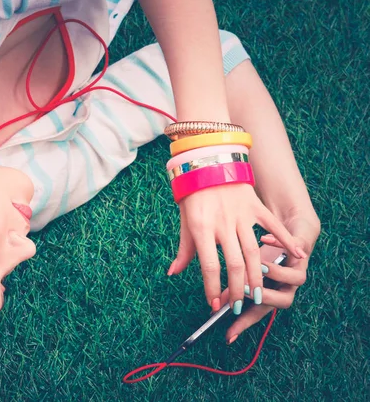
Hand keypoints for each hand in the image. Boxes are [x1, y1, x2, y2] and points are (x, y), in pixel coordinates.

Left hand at [167, 183, 306, 313]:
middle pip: (235, 264)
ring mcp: (241, 215)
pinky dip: (286, 240)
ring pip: (253, 252)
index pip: (209, 266)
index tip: (214, 305)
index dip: (213, 288)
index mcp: (202, 228)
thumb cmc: (193, 195)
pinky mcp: (255, 206)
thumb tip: (173, 272)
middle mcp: (223, 224)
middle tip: (239, 307)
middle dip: (238, 290)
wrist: (207, 161)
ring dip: (257, 277)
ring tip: (258, 295)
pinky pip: (273, 226)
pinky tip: (296, 255)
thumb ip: (184, 249)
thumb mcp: (185, 222)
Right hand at [221, 215, 320, 342]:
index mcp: (272, 292)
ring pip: (294, 279)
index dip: (245, 323)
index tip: (228, 334)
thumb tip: (215, 301)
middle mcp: (286, 284)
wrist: (290, 228)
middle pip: (283, 302)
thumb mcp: (246, 269)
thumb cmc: (265, 253)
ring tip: (258, 265)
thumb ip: (234, 286)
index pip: (258, 312)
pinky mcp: (302, 248)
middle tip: (246, 291)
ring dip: (276, 273)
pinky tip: (263, 239)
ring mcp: (297, 268)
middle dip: (265, 298)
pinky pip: (295, 249)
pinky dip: (279, 244)